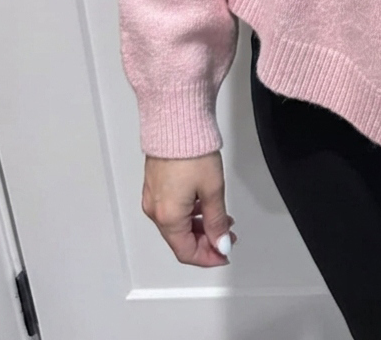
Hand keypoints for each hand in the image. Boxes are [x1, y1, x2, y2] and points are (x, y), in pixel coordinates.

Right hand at [142, 152, 236, 266]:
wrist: (176, 123)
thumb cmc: (191, 151)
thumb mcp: (212, 189)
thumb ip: (217, 221)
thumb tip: (221, 243)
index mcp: (168, 217)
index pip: (186, 252)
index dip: (208, 257)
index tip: (225, 254)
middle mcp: (155, 210)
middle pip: (180, 240)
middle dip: (205, 242)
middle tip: (227, 237)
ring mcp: (153, 198)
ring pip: (176, 225)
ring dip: (199, 227)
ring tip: (221, 219)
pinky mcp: (155, 185)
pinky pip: (172, 210)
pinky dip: (190, 214)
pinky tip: (205, 205)